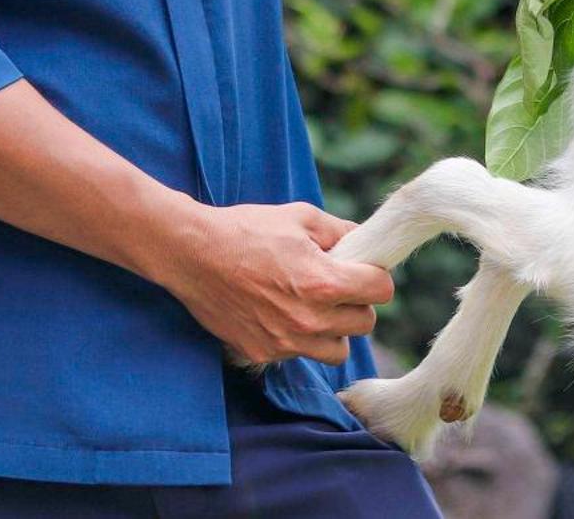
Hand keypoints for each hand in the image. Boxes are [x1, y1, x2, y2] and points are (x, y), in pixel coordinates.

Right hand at [155, 201, 393, 366]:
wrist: (192, 254)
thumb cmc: (246, 230)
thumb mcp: (300, 217)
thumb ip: (340, 231)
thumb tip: (365, 241)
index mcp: (324, 282)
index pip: (381, 291)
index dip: (375, 276)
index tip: (362, 270)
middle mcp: (309, 319)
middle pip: (364, 323)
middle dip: (356, 303)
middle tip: (336, 285)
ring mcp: (286, 342)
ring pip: (337, 350)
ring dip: (334, 330)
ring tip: (313, 306)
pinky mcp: (263, 354)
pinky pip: (299, 355)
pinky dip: (299, 339)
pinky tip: (280, 314)